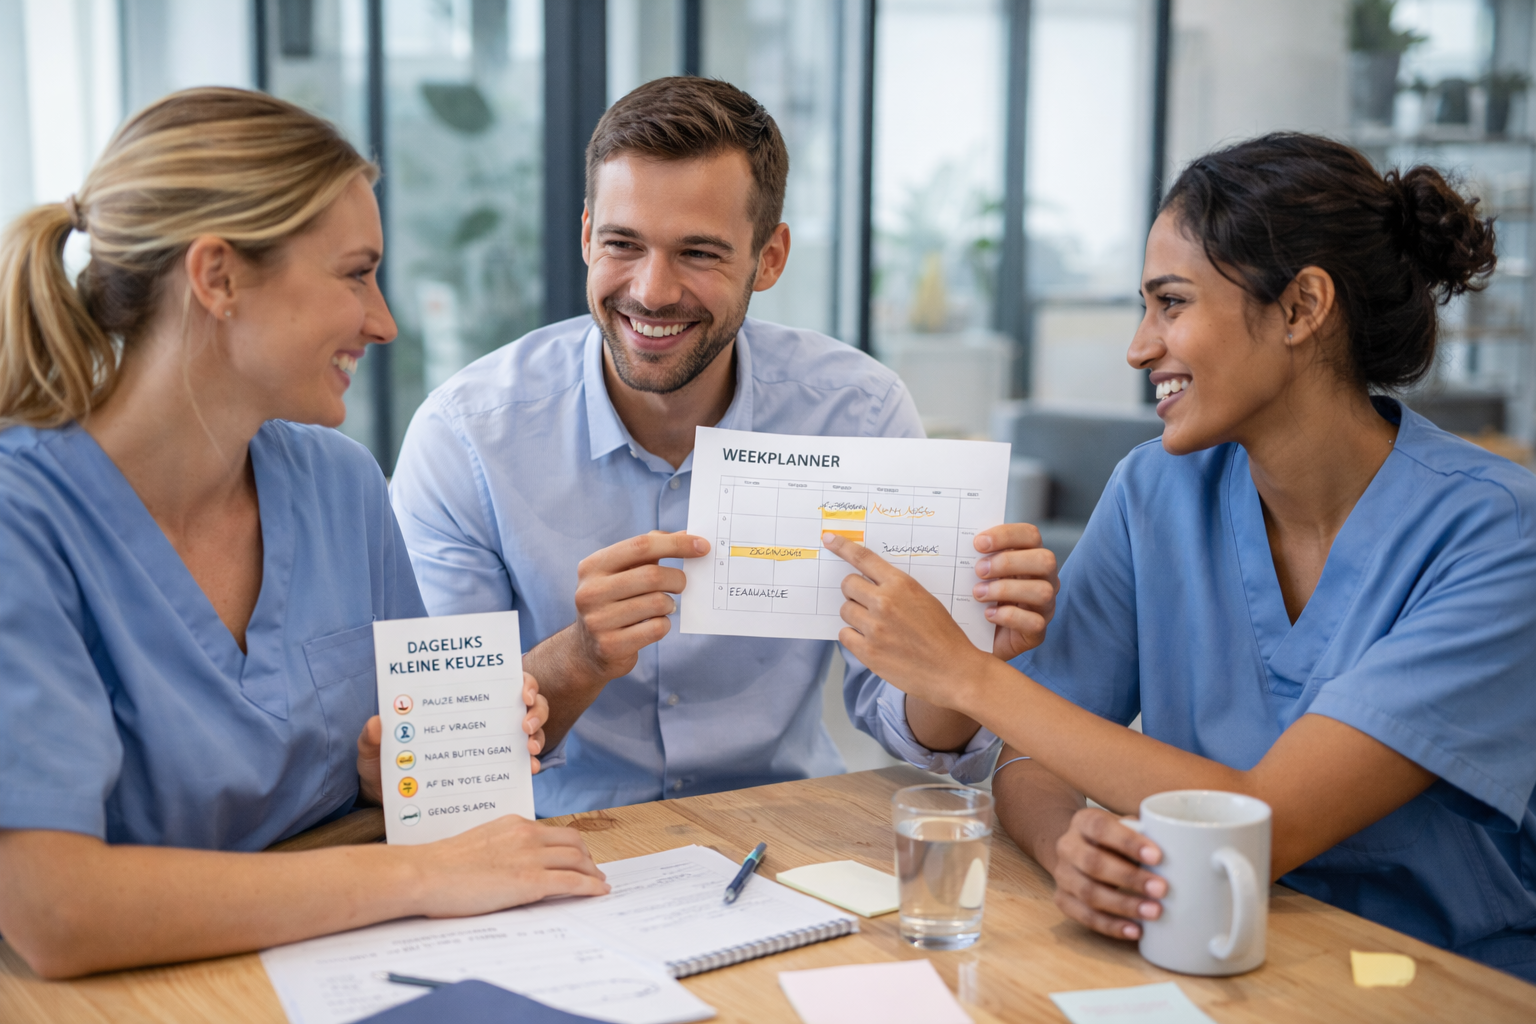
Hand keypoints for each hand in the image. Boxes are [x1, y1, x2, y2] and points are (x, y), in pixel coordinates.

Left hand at [358, 669, 547, 800]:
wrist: (390, 805)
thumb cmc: (383, 771)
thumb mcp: (373, 755)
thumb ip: (371, 741)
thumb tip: (377, 723)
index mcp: (457, 706)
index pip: (499, 683)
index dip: (520, 682)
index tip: (522, 691)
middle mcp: (482, 722)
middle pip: (527, 704)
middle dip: (536, 709)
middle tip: (525, 724)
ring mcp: (492, 748)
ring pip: (533, 732)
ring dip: (539, 735)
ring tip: (528, 748)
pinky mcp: (495, 774)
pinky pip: (522, 766)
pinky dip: (531, 766)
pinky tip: (529, 770)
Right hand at [413, 816, 610, 916]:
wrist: (426, 873)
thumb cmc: (442, 865)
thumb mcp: (480, 843)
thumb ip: (502, 847)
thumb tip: (512, 862)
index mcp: (514, 824)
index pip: (554, 832)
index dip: (572, 845)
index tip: (578, 856)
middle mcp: (527, 835)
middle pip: (574, 842)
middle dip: (588, 857)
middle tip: (593, 871)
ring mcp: (531, 857)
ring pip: (578, 860)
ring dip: (593, 872)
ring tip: (598, 883)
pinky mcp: (531, 881)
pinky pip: (572, 882)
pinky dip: (591, 886)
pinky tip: (599, 892)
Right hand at [568, 531, 709, 680]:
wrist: (588, 651)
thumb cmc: (614, 602)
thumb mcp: (621, 573)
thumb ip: (649, 551)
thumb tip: (687, 536)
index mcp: (593, 566)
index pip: (641, 545)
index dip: (675, 544)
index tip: (702, 546)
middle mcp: (590, 591)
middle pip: (652, 575)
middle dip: (677, 579)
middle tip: (682, 584)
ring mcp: (598, 620)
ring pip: (657, 603)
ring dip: (670, 604)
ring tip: (664, 606)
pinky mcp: (610, 645)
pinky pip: (656, 629)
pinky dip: (663, 625)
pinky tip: (654, 625)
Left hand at [824, 531, 991, 708]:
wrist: (954, 671)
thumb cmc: (944, 636)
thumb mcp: (926, 600)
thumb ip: (897, 589)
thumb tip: (870, 583)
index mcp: (902, 585)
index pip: (864, 558)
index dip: (843, 546)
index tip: (828, 539)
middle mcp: (885, 602)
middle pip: (848, 585)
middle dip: (855, 592)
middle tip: (868, 603)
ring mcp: (874, 628)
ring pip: (845, 610)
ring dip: (856, 616)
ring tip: (877, 627)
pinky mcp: (868, 652)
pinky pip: (844, 635)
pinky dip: (854, 638)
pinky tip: (873, 642)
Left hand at [972, 523, 1058, 660]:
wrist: (977, 638)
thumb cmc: (977, 597)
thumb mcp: (977, 573)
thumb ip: (973, 556)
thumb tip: (951, 539)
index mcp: (1029, 557)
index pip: (1030, 535)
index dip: (1006, 535)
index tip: (977, 543)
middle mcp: (1044, 579)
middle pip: (1044, 560)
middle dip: (1008, 562)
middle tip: (979, 570)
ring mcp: (1045, 606)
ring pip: (1042, 592)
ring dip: (1006, 590)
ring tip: (978, 594)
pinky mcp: (1038, 632)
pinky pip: (1034, 622)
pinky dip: (1009, 617)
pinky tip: (988, 615)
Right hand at [1050, 807, 1165, 940]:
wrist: (1079, 849)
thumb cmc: (1115, 840)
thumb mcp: (1126, 827)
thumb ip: (1147, 832)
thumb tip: (1189, 847)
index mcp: (1084, 821)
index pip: (1101, 828)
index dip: (1128, 842)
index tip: (1157, 856)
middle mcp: (1068, 846)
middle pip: (1093, 863)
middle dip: (1130, 878)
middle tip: (1162, 889)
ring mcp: (1063, 875)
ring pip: (1089, 893)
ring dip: (1124, 905)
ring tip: (1154, 912)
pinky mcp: (1063, 900)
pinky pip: (1085, 916)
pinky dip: (1111, 926)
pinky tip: (1135, 930)